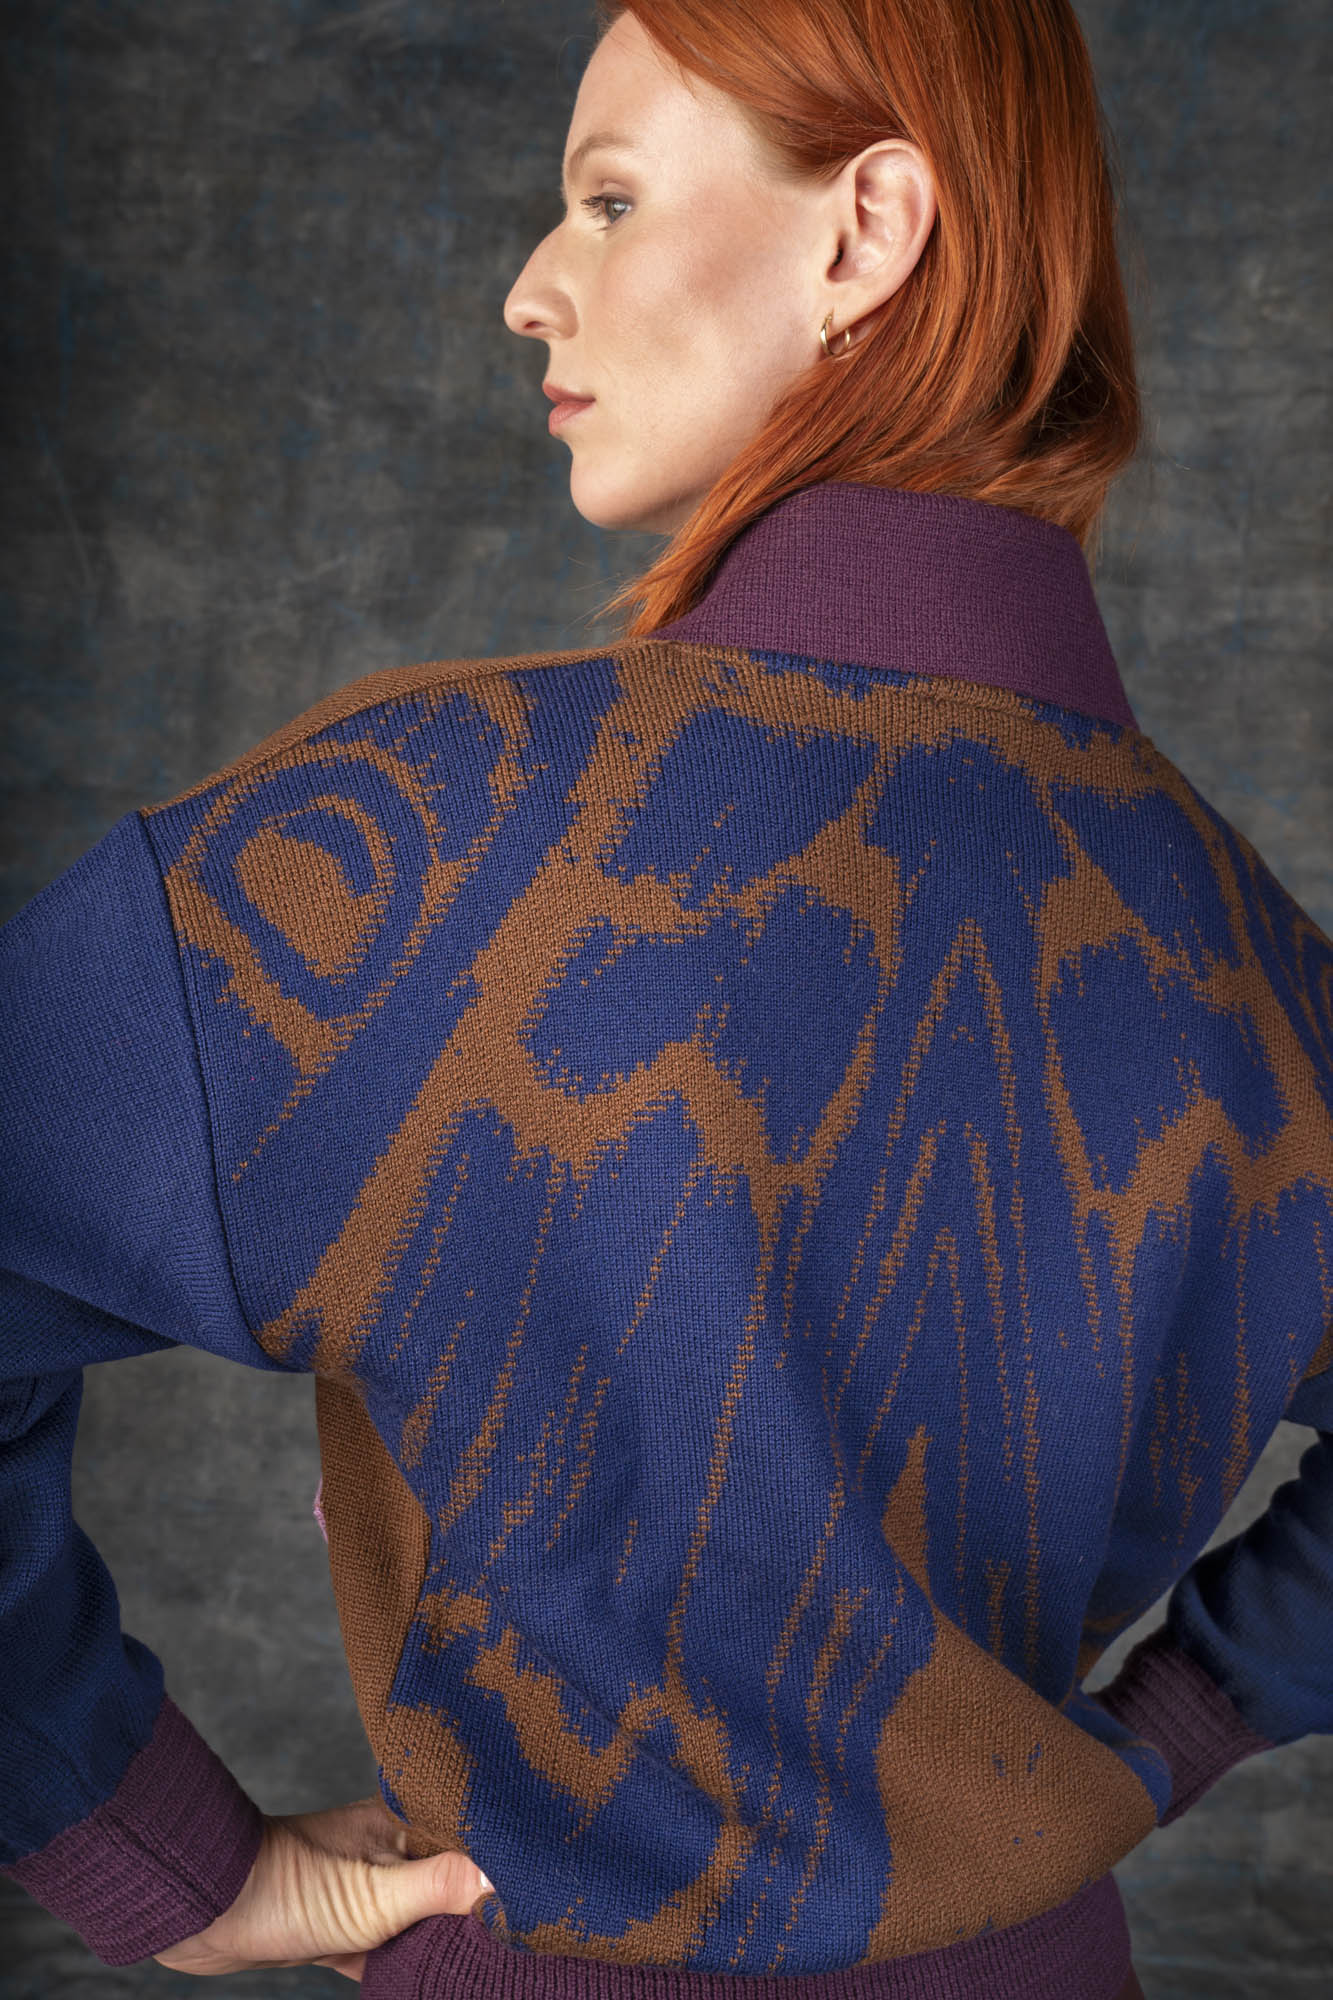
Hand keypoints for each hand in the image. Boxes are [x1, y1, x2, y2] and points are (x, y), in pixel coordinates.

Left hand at [152, 1793, 491, 1981]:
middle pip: (451, 1884)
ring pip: (420, 1920)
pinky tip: (430, 1982)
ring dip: (442, 1943)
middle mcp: (388, 1850)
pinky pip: (389, 1948)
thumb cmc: (284, 1888)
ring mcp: (362, 1888)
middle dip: (480, 1913)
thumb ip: (438, 1888)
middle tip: (520, 1941)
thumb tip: (502, 1883)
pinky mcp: (340, 1925)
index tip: (542, 1898)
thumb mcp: (372, 1896)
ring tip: (486, 1963)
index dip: (506, 1870)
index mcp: (402, 1824)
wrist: (203, 1911)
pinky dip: (406, 1965)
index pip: (471, 1841)